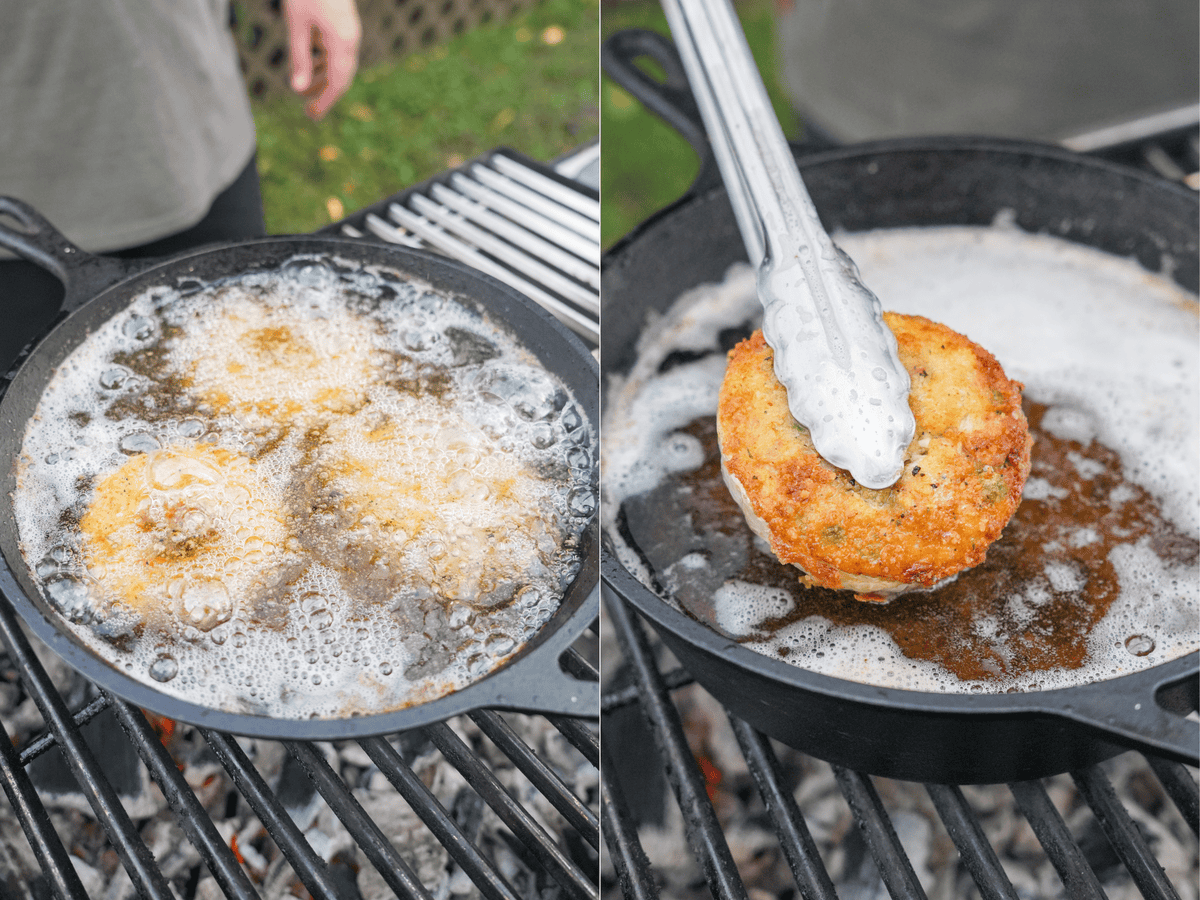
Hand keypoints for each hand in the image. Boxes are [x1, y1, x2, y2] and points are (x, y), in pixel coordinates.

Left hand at [284, 0, 362, 119]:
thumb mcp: (297, 23)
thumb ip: (299, 57)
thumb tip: (297, 89)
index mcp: (343, 42)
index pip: (337, 82)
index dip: (325, 101)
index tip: (312, 116)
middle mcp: (350, 39)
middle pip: (341, 76)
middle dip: (324, 93)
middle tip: (308, 111)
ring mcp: (348, 30)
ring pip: (338, 63)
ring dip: (322, 77)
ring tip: (304, 90)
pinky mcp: (342, 22)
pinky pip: (335, 49)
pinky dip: (322, 60)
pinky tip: (309, 65)